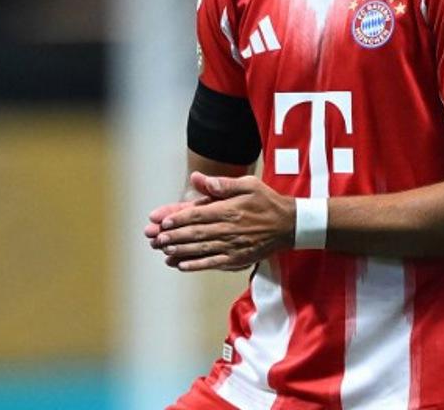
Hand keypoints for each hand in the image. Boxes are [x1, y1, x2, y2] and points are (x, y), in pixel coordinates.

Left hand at [152, 171, 294, 271]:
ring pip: (201, 249)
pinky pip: (213, 263)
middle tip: (154, 239)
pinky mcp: (237, 259)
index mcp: (228, 210)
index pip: (197, 215)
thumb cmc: (266, 201)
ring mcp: (232, 246)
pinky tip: (181, 265)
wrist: (289, 225)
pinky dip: (196, 265)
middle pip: (195, 233)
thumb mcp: (248, 184)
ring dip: (180, 250)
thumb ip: (222, 184)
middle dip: (173, 236)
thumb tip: (198, 178)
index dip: (177, 219)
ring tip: (163, 251)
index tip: (161, 222)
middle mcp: (228, 229)